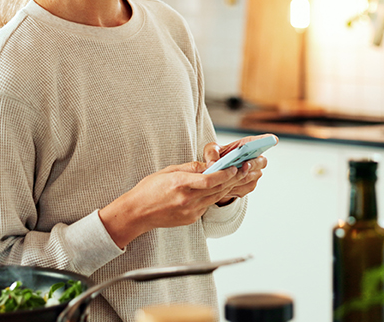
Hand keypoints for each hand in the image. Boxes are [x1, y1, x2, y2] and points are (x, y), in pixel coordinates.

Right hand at [99, 160, 240, 248]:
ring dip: (228, 187)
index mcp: (181, 184)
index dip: (226, 173)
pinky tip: (221, 188)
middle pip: (217, 189)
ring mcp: (190, 211)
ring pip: (215, 198)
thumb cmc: (149, 190)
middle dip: (234, 178)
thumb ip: (190, 168)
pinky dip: (214, 196)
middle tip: (246, 169)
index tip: (236, 167)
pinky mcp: (191, 218)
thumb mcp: (168, 171)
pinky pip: (207, 205)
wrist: (137, 213)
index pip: (210, 179)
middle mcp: (188, 199)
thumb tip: (207, 165)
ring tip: (239, 176)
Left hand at [205, 134, 269, 205]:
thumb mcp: (210, 151)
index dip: (266, 140)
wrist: (216, 175)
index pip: (259, 141)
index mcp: (247, 145)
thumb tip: (212, 164)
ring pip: (251, 176)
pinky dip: (235, 187)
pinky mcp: (250, 185)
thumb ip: (211, 153)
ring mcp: (255, 173)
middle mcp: (255, 158)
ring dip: (240, 178)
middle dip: (253, 163)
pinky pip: (245, 187)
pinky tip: (226, 186)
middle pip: (261, 161)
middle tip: (246, 164)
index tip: (273, 139)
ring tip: (227, 179)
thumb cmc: (216, 158)